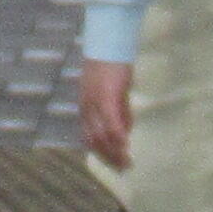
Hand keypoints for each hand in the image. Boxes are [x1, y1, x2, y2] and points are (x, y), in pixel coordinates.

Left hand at [76, 56, 132, 171]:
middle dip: (108, 157)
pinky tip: (126, 147)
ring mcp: (94, 104)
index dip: (101, 154)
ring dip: (114, 152)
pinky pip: (111, 123)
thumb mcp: (113, 93)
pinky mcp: (106, 97)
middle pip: (93, 141)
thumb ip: (118, 112)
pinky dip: (118, 137)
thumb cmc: (112, 66)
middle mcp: (86, 108)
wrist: (109, 44)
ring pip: (101, 136)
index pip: (89, 138)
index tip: (114, 164)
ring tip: (127, 162)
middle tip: (123, 168)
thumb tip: (125, 131)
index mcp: (85, 108)